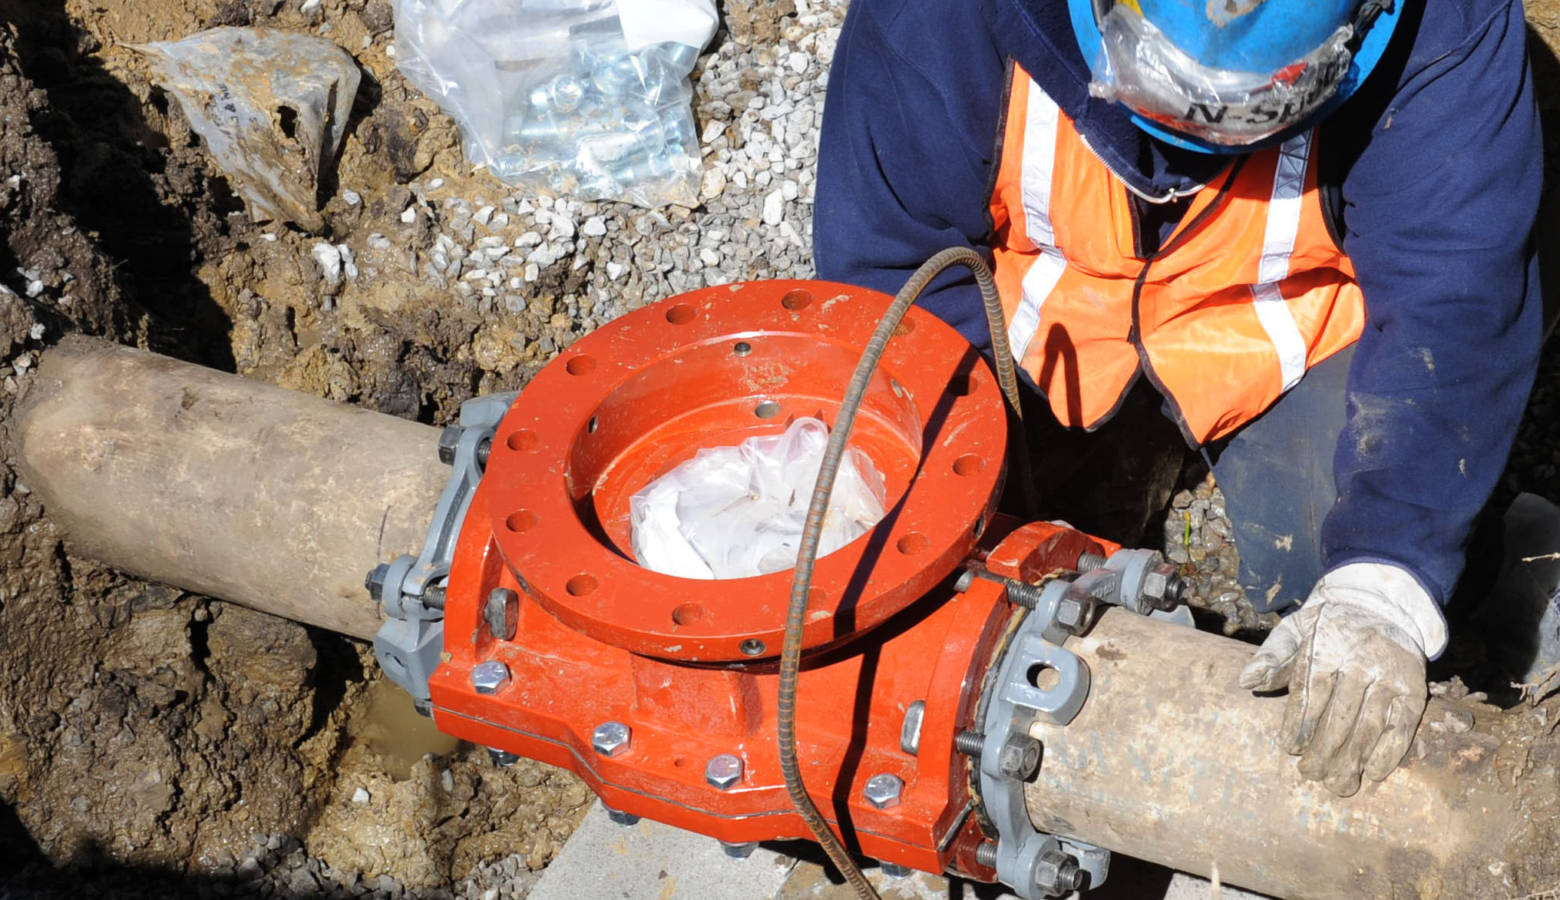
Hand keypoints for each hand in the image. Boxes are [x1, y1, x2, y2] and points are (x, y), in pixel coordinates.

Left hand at [1238, 563, 1446, 796]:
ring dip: (1353, 759)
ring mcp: (1390, 675)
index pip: (1310, 691)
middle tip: (1309, 774)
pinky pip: (1402, 725)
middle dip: (1323, 750)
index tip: (1289, 748)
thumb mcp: (1295, 628)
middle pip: (1340, 715)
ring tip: (1337, 784)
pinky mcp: (1414, 688)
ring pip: (1370, 724)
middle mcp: (1360, 660)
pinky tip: (1373, 773)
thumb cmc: (1329, 627)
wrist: (1382, 607)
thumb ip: (1272, 656)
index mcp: (1327, 646)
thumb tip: (1246, 682)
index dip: (1299, 723)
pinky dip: (1389, 752)